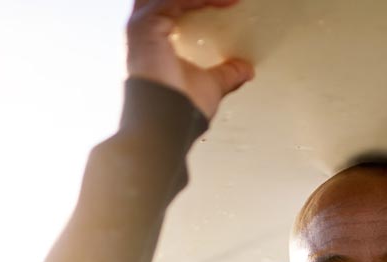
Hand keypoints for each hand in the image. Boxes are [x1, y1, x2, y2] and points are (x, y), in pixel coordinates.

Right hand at [127, 0, 253, 119]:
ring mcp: (140, 27)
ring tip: (229, 0)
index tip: (228, 4)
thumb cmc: (179, 112)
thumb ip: (226, 74)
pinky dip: (200, 0)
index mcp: (153, 43)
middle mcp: (142, 32)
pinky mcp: (144, 25)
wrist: (166, 124)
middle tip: (223, 0)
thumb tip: (246, 70)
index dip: (198, 3)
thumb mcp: (211, 87)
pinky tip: (223, 1)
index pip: (172, 8)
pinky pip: (175, 0)